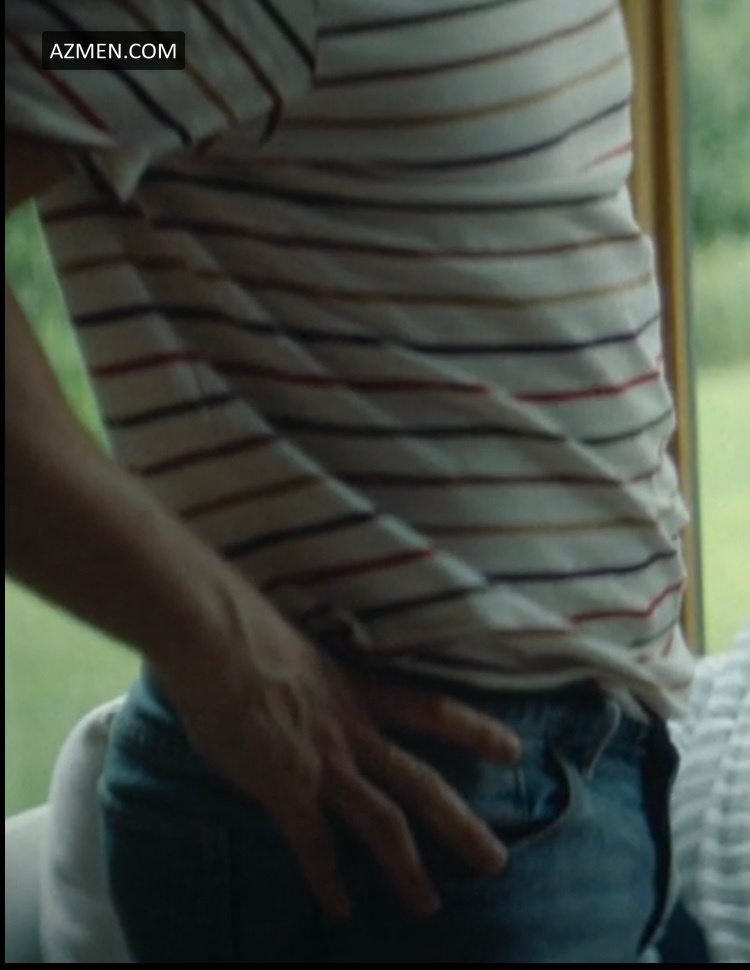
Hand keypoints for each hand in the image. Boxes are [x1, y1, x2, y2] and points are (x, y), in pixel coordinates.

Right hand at [155, 601, 519, 920]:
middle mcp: (353, 731)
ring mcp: (324, 763)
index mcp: (360, 692)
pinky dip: (327, 880)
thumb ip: (318, 688)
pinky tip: (340, 908)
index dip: (474, 731)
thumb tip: (310, 704)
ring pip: (381, 823)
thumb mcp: (303, 654)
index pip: (432, 710)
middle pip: (421, 783)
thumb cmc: (249, 634)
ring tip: (429, 906)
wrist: (216, 639)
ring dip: (407, 870)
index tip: (513, 750)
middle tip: (497, 861)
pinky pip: (314, 845)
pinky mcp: (287, 788)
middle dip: (461, 825)